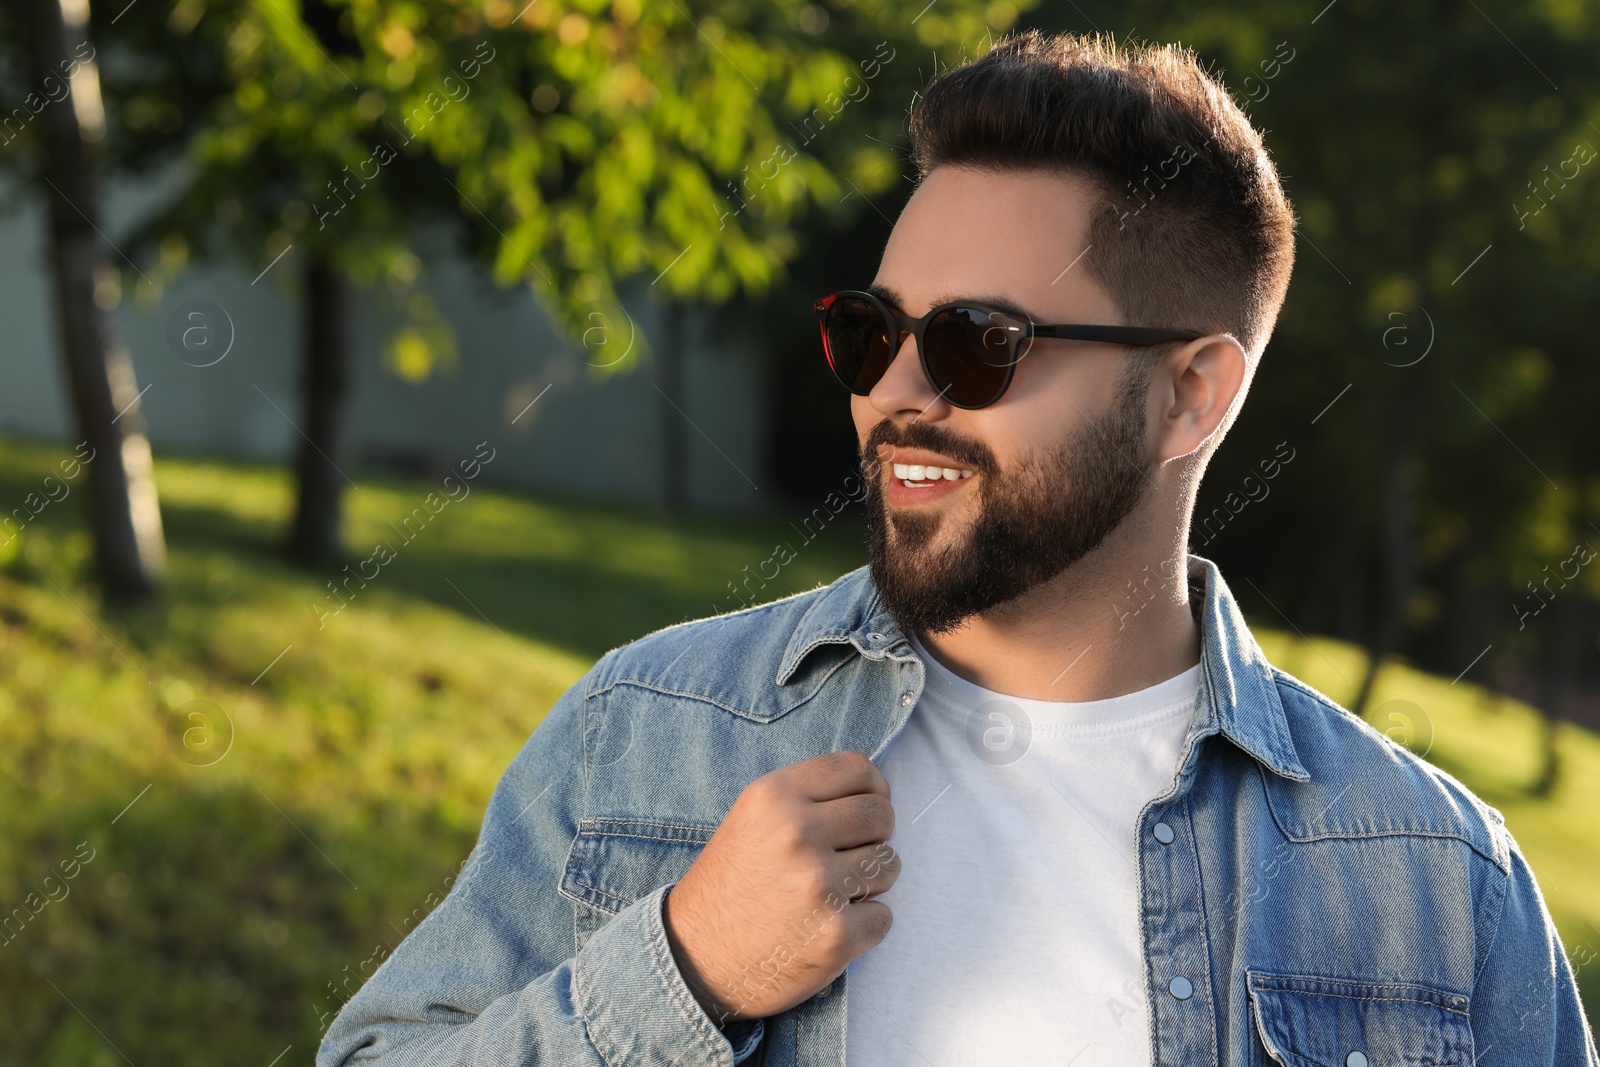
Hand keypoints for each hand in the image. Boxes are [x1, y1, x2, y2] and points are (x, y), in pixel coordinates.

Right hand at [661, 750, 900, 1024]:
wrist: (693, 958)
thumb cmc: (731, 884)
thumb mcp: (754, 819)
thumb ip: (806, 799)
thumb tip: (876, 792)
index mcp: (774, 796)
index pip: (856, 769)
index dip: (873, 788)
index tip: (867, 804)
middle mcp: (796, 833)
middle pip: (881, 814)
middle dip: (876, 835)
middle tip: (848, 857)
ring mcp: (817, 884)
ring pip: (889, 865)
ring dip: (870, 883)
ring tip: (829, 895)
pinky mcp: (835, 934)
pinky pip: (883, 916)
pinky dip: (864, 925)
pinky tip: (826, 927)